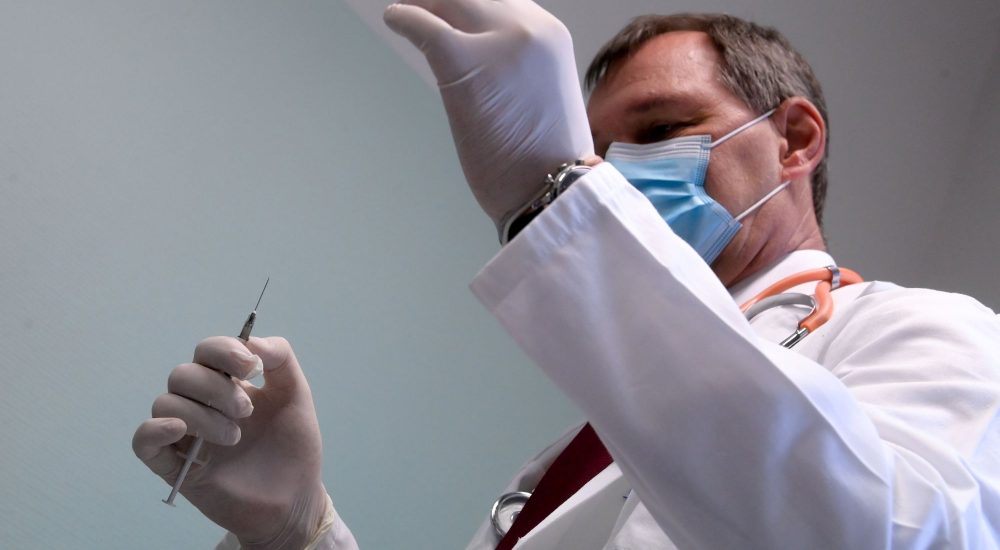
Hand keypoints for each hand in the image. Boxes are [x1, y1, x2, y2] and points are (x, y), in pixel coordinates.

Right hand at [132, 336, 327, 549]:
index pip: (207, 351)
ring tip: (234, 437)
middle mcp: (201, 403)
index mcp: (227, 383)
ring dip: (201, 415)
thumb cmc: (292, 446)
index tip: (249, 367)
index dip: (223, 351)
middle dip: (216, 388)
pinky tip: (180, 432)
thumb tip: (252, 341)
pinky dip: (155, 430)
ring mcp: (185, 434)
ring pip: (166, 403)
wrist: (294, 498)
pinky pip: (143, 441)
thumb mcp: (295, 394)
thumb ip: (280, 358)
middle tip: (247, 412)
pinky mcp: (174, 465)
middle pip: (183, 374)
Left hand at [384, 0, 594, 230]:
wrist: (552, 188)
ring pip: (450, 2)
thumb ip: (519, 67)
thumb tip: (485, 60)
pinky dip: (404, 18)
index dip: (474, 3)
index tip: (454, 10)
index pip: (504, 1)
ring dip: (423, 3)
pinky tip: (395, 20)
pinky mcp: (463, 64)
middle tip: (420, 4)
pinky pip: (425, 26)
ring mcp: (496, 44)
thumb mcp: (543, 95)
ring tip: (407, 10)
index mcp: (550, 36)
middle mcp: (528, 29)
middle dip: (445, 0)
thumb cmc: (547, 160)